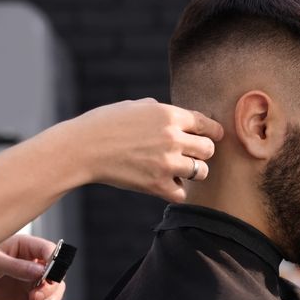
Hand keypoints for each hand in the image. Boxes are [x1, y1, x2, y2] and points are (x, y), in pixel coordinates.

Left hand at [0, 235, 84, 299]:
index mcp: (25, 246)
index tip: (47, 277)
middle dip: (52, 287)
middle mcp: (32, 263)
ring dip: (52, 299)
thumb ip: (16, 268)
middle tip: (38, 298)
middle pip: (56, 275)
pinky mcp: (25, 298)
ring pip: (54, 291)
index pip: (50, 252)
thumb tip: (41, 273)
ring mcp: (30, 282)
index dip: (54, 265)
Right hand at [66, 98, 224, 201]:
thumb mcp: (135, 106)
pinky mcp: (157, 185)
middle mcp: (173, 138)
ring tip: (180, 170)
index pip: (206, 124)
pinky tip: (168, 184)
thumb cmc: (105, 124)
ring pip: (200, 172)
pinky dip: (177, 190)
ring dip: (193, 172)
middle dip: (203, 152)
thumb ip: (160, 110)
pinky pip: (182, 193)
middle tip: (193, 155)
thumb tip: (176, 116)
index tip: (216, 136)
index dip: (214, 131)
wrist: (83, 148)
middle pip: (208, 150)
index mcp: (169, 115)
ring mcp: (167, 163)